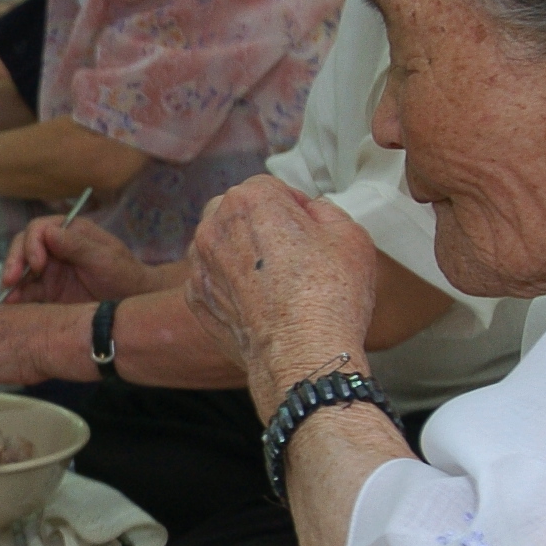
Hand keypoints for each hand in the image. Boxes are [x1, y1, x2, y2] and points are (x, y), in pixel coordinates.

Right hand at [1, 216, 150, 302]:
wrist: (133, 303)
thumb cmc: (125, 275)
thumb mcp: (105, 258)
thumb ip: (77, 245)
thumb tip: (49, 231)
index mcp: (70, 232)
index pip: (40, 229)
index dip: (32, 244)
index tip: (37, 264)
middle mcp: (55, 247)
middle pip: (24, 247)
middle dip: (15, 261)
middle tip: (11, 280)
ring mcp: (49, 270)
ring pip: (21, 269)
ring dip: (11, 279)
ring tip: (7, 294)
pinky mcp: (47, 292)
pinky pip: (26, 291)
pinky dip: (16, 296)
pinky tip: (10, 303)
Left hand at [184, 177, 377, 411]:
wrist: (303, 356)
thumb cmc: (330, 295)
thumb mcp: (350, 234)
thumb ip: (324, 210)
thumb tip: (309, 211)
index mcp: (250, 199)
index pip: (271, 189)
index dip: (295, 209)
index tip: (310, 232)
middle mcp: (214, 226)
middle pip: (238, 213)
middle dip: (261, 226)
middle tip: (292, 255)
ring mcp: (199, 264)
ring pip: (221, 246)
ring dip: (242, 254)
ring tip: (275, 283)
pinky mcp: (195, 299)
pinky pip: (213, 280)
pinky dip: (230, 286)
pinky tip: (258, 304)